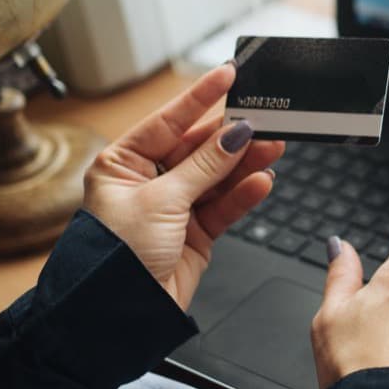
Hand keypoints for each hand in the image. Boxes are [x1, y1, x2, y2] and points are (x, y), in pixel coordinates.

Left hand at [85, 62, 284, 304]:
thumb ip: (204, 167)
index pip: (168, 120)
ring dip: (245, 162)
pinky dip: (244, 194)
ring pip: (217, 175)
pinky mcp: (195, 233)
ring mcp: (173, 207)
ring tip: (273, 146)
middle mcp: (147, 181)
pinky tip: (261, 180)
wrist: (119, 314)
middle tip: (264, 117)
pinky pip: (224, 205)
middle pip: (198, 147)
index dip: (200, 98)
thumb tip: (233, 134)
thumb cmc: (115, 258)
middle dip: (232, 134)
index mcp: (122, 163)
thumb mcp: (161, 200)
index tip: (228, 74)